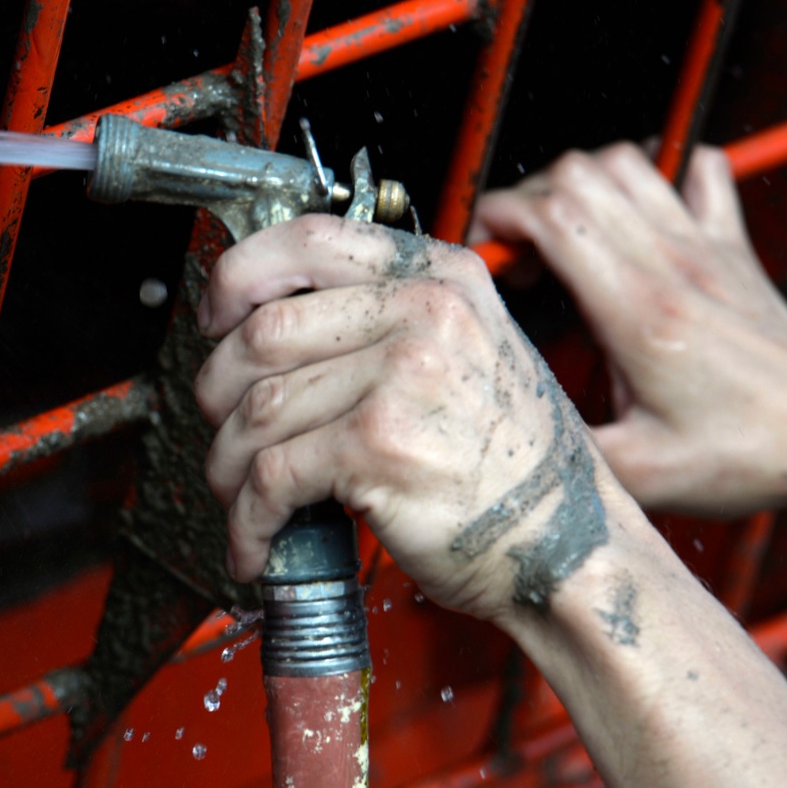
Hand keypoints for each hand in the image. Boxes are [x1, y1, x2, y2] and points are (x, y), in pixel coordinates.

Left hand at [194, 215, 621, 622]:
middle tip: (221, 432)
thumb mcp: (479, 358)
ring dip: (227, 465)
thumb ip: (397, 328)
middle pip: (263, 334)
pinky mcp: (379, 448)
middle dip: (218, 392)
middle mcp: (423, 315)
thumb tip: (283, 336)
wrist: (571, 546)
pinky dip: (247, 520)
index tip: (215, 318)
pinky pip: (271, 477)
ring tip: (237, 498)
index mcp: (441, 280)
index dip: (238, 278)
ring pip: (257, 409)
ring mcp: (402, 378)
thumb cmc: (521, 469)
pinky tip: (254, 543)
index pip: (308, 241)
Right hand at [470, 143, 786, 513]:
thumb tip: (511, 420)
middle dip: (529, 197)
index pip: (555, 217)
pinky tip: (640, 204)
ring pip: (628, 161)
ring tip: (565, 229)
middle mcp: (671, 263)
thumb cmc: (745, 454)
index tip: (483, 244)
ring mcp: (705, 246)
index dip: (503, 216)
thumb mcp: (637, 471)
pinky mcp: (732, 246)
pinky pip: (700, 168)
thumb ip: (565, 443)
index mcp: (638, 312)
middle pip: (581, 175)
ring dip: (582, 181)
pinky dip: (661, 166)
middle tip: (518, 249)